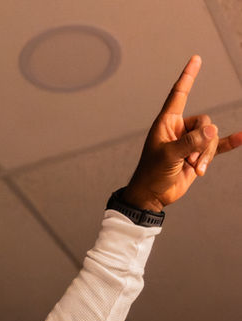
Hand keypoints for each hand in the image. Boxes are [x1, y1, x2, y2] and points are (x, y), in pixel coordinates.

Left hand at [123, 55, 241, 211]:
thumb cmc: (152, 174)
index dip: (188, 76)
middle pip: (204, 122)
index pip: (179, 94)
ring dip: (206, 154)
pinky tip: (241, 137)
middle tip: (190, 159)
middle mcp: (179, 129)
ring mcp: (189, 142)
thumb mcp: (169, 156)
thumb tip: (213, 131)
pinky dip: (228, 144)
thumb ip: (190, 142)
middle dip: (203, 141)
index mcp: (167, 123)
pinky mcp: (197, 156)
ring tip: (195, 168)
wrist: (153, 196)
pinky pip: (217, 146)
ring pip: (210, 138)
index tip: (196, 59)